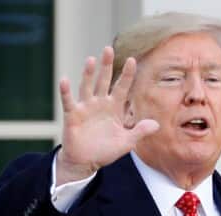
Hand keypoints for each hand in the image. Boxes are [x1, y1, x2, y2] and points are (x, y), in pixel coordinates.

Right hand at [55, 46, 158, 184]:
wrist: (85, 162)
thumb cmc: (105, 151)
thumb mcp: (126, 143)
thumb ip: (139, 132)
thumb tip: (156, 124)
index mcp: (114, 108)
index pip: (122, 87)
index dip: (127, 75)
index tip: (132, 60)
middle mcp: (99, 103)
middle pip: (104, 81)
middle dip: (106, 66)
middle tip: (108, 49)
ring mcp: (85, 108)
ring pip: (87, 87)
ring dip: (88, 74)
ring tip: (91, 59)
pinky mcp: (72, 115)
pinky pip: (68, 101)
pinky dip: (66, 91)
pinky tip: (65, 80)